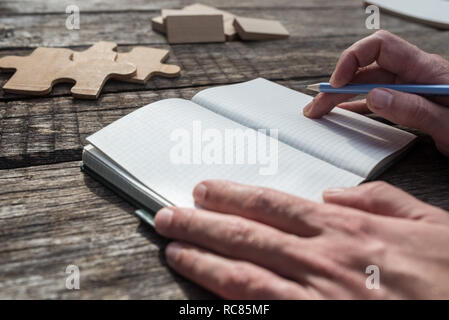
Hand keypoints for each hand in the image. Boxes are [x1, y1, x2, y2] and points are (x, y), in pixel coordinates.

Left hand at [154, 180, 448, 298]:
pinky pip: (262, 311)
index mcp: (345, 229)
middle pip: (247, 234)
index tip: (203, 191)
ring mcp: (316, 296)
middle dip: (201, 223)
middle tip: (167, 216)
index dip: (232, 195)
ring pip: (244, 273)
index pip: (272, 204)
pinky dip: (229, 302)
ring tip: (173, 249)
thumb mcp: (427, 222)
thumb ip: (377, 200)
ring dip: (203, 259)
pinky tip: (206, 293)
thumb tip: (334, 194)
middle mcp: (322, 258)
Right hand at [302, 30, 448, 156]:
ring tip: (321, 110)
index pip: (380, 47)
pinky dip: (357, 104)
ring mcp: (410, 88)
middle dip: (338, 85)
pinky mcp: (409, 101)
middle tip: (317, 106)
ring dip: (342, 96)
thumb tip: (374, 96)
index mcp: (425, 70)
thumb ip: (414, 109)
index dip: (353, 60)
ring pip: (367, 84)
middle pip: (366, 69)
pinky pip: (377, 98)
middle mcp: (414, 74)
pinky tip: (343, 111)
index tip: (338, 83)